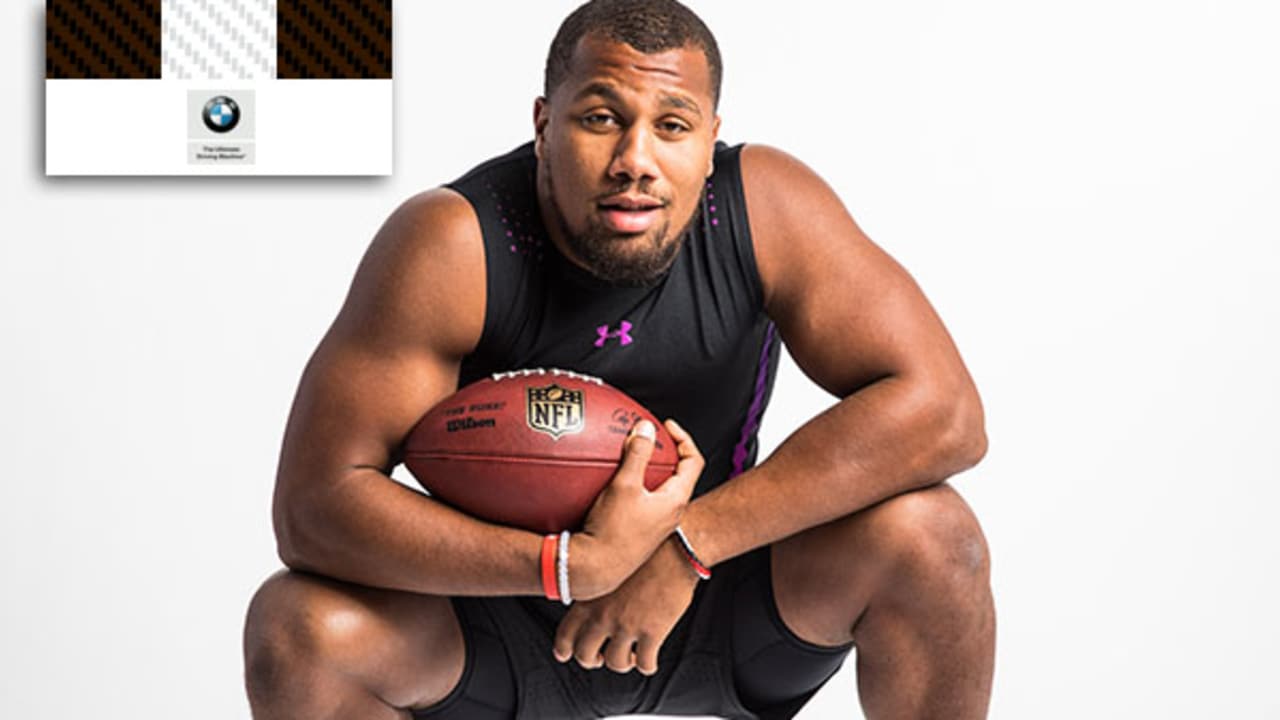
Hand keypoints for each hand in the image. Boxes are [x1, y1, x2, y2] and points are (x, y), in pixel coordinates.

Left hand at [554, 536, 700, 674]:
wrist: (676, 546)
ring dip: (622, 663)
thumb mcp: (607, 565)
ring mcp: (627, 625)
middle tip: (601, 657)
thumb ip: (594, 587)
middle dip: (592, 660)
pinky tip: (650, 659)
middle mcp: (603, 614)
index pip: (564, 633)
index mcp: (589, 597)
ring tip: (631, 656)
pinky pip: (645, 663)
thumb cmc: (645, 549)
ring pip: (615, 663)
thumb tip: (586, 598)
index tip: (566, 654)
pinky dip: (647, 665)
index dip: (563, 649)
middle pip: (585, 655)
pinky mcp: (653, 631)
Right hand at [571, 419, 702, 599]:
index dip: (684, 438)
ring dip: (648, 469)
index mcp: (675, 500)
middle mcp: (670, 513)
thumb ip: (637, 454)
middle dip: (665, 453)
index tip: (666, 426)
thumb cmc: (612, 530)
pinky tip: (609, 482)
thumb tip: (646, 428)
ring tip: (629, 456)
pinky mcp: (640, 531)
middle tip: (649, 438)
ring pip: (659, 488)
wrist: (595, 569)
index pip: (694, 461)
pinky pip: (643, 500)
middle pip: (678, 474)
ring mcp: (656, 524)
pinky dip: (633, 485)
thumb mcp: (624, 485)